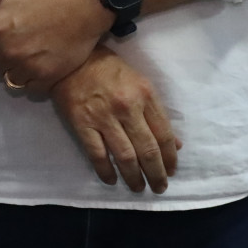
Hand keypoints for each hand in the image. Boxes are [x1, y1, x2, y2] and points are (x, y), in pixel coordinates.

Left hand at [0, 0, 111, 93]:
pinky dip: (35, 80)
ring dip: (16, 71)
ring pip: (11, 81)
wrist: (88, 2)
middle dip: (0, 60)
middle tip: (14, 47)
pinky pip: (32, 89)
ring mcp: (30, 66)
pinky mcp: (49, 76)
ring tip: (28, 56)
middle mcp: (9, 52)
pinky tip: (42, 65)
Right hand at [50, 47, 179, 193]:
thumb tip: (174, 144)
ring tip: (139, 188)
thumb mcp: (140, 84)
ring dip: (134, 177)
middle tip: (159, 188)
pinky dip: (106, 171)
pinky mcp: (82, 124)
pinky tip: (112, 180)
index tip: (171, 171)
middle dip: (156, 174)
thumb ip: (156, 114)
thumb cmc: (110, 70)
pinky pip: (97, 155)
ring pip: (125, 157)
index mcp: (145, 95)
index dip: (169, 157)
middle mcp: (127, 107)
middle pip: (147, 150)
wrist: (73, 60)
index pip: (163, 134)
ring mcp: (104, 117)